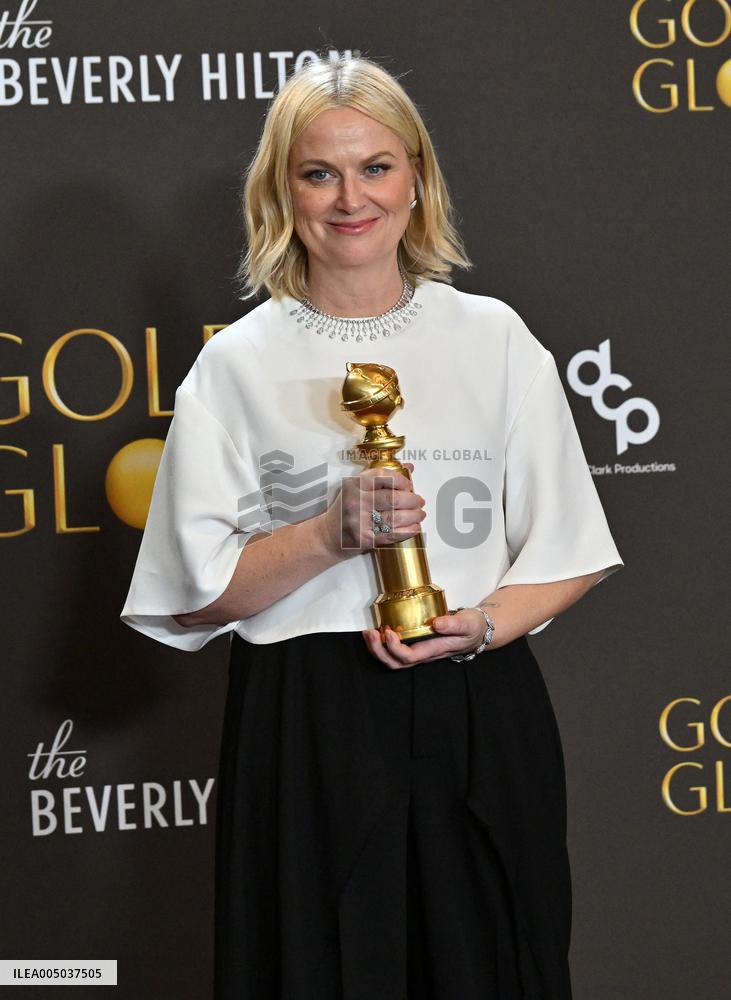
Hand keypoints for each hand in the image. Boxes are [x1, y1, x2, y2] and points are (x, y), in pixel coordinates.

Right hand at [319, 462, 425, 555]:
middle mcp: (356, 502)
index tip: (409, 485)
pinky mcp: (365, 538)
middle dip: (412, 500)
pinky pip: (392, 534)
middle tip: (420, 501)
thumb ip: (380, 478)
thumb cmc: (344, 511)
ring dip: (414, 516)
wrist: (327, 536)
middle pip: (393, 498)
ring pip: (395, 517)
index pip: (382, 476)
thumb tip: (408, 467)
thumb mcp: (356, 489)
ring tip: (420, 514)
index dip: (401, 480)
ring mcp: (360, 521)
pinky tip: (415, 527)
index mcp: (354, 486)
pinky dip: (408, 531)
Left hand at [362, 607, 487, 668]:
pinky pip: (396, 652)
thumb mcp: (468, 623)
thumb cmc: (473, 628)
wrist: (478, 631)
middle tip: (370, 633)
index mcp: (434, 650)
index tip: (389, 631)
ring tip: (369, 633)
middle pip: (396, 663)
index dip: (395, 648)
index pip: (410, 656)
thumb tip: (437, 623)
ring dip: (377, 649)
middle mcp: (424, 654)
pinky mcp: (417, 645)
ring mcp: (419, 652)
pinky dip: (383, 644)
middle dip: (379, 651)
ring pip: (394, 660)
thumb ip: (454, 624)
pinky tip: (378, 631)